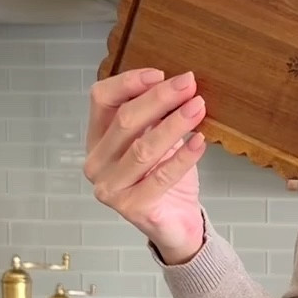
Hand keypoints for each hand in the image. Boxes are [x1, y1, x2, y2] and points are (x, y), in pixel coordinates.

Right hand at [85, 67, 207, 265]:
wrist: (177, 223)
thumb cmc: (165, 178)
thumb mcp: (157, 138)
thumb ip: (156, 114)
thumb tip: (174, 83)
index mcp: (97, 139)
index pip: (102, 100)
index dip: (129, 83)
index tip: (160, 73)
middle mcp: (97, 163)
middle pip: (125, 121)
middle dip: (159, 98)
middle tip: (188, 84)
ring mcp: (111, 188)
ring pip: (143, 148)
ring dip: (174, 124)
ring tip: (198, 107)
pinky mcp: (132, 207)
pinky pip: (161, 177)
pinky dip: (184, 157)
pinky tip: (200, 142)